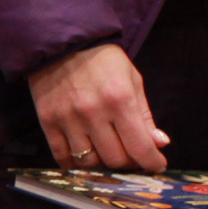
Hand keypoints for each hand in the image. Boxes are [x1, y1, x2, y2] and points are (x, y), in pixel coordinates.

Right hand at [28, 42, 168, 172]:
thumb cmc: (103, 60)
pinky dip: (75, 164)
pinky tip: (84, 158)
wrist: (62, 43)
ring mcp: (68, 119)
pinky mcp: (48, 121)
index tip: (156, 165)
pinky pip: (61, 157)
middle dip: (128, 163)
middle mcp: (93, 113)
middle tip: (131, 156)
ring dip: (102, 165)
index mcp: (119, 100)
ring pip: (89, 162)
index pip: (140, 147)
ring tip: (108, 155)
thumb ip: (145, 115)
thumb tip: (159, 144)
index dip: (152, 162)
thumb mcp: (132, 80)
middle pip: (115, 159)